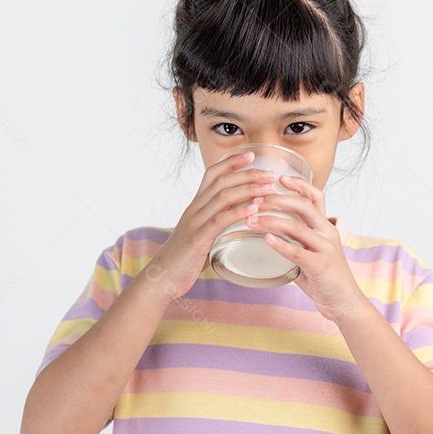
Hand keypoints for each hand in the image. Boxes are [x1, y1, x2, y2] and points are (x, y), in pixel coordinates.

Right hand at [141, 150, 276, 301]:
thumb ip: (215, 225)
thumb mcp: (200, 235)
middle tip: (271, 174)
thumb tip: (236, 222)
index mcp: (195, 206)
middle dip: (248, 174)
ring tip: (269, 188)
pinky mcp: (197, 238)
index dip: (231, 162)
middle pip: (221, 181)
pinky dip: (239, 211)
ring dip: (249, 189)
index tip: (252, 155)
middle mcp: (194, 209)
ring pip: (222, 196)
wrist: (162, 278)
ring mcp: (195, 222)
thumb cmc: (184, 260)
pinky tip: (254, 208)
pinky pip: (220, 219)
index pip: (212, 174)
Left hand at [248, 174, 365, 322]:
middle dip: (277, 199)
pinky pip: (297, 251)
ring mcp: (325, 248)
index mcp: (325, 226)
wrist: (343, 301)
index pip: (315, 197)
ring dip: (271, 221)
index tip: (279, 178)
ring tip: (251, 219)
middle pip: (303, 206)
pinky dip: (280, 244)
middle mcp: (327, 232)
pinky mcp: (320, 265)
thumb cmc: (323, 276)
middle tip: (255, 199)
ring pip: (297, 227)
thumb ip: (296, 239)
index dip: (299, 184)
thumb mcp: (312, 251)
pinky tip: (266, 239)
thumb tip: (268, 231)